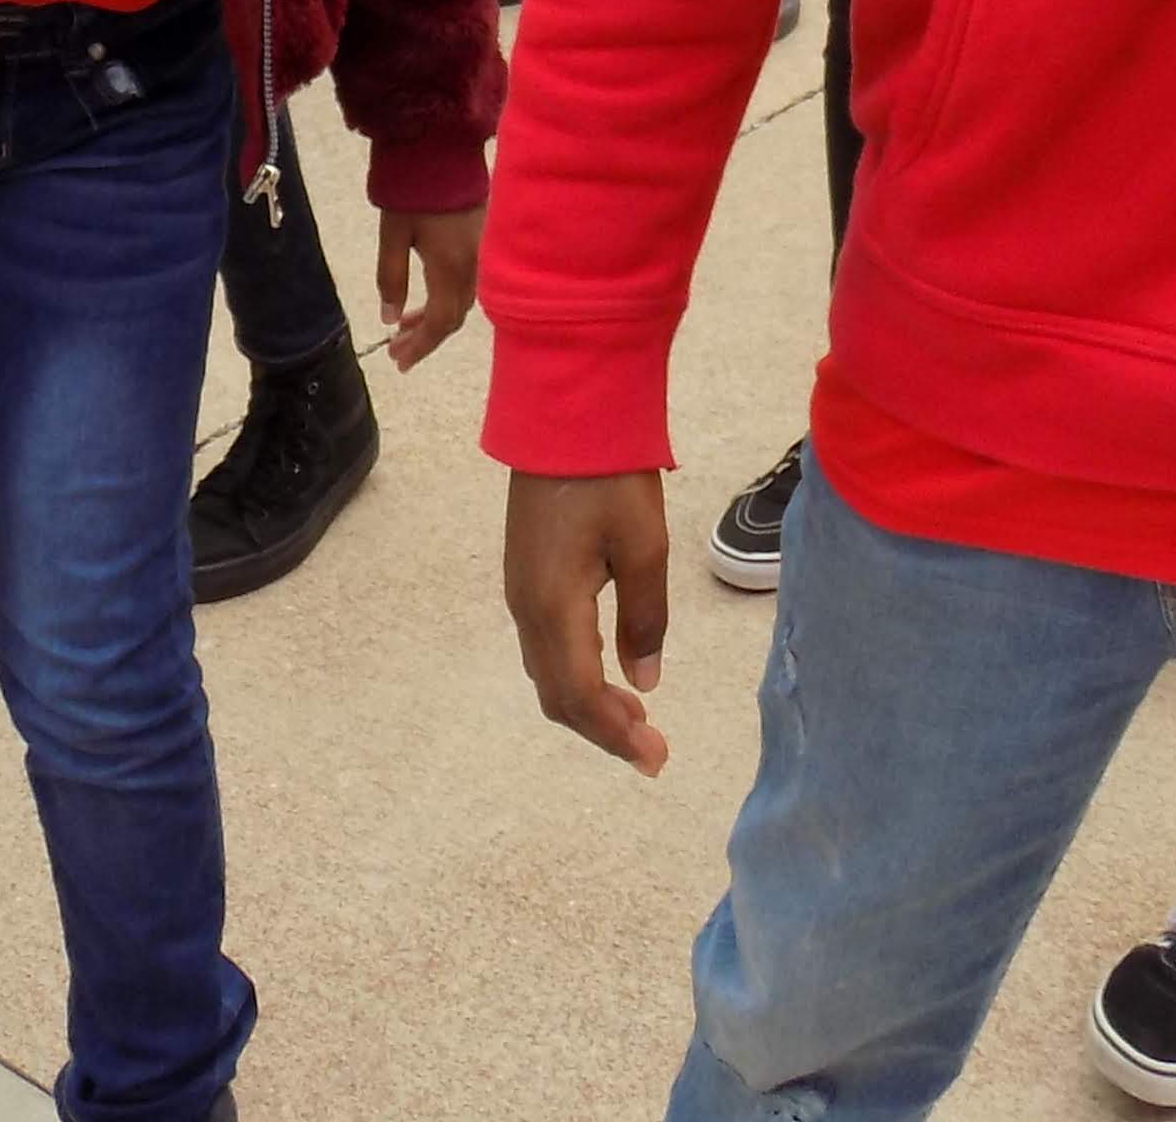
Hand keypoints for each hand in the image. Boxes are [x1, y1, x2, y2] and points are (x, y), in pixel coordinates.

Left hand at [378, 203, 482, 365]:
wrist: (442, 146)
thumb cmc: (412, 189)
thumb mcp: (392, 234)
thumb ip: (392, 278)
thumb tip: (389, 319)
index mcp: (451, 266)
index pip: (441, 322)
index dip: (421, 346)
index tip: (398, 362)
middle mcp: (475, 265)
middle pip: (454, 317)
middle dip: (426, 338)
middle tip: (396, 351)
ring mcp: (484, 252)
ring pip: (463, 302)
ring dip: (435, 319)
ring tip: (403, 327)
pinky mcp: (485, 240)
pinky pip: (470, 284)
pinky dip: (447, 299)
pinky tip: (426, 299)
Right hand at [506, 469, 674, 773]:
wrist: (562, 416)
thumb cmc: (610, 478)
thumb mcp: (644, 547)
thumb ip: (645, 619)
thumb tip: (645, 681)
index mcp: (555, 606)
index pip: (580, 695)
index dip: (615, 734)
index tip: (656, 758)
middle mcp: (527, 609)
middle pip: (556, 695)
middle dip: (601, 729)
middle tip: (652, 749)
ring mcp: (520, 592)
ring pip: (546, 673)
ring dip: (587, 704)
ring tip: (635, 718)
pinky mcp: (526, 576)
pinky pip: (544, 647)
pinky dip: (575, 674)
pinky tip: (608, 670)